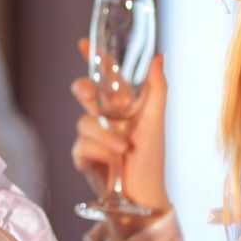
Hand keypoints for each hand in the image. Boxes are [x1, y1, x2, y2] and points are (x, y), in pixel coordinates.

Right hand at [70, 41, 171, 222]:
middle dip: (82, 89)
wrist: (141, 196)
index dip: (96, 60)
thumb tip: (159, 56)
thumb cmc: (151, 160)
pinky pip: (81, 145)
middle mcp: (107, 118)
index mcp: (125, 106)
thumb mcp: (156, 121)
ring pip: (84, 122)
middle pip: (84, 93)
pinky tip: (109, 164)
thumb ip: (156, 88)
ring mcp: (94, 137)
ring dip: (104, 136)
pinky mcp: (84, 156)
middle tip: (86, 92)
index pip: (107, 77)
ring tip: (122, 150)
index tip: (83, 44)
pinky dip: (97, 153)